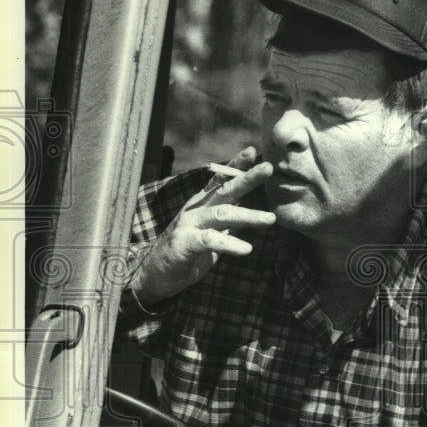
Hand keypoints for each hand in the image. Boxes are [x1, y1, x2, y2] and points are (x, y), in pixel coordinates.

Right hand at [131, 147, 274, 306]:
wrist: (155, 274)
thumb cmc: (187, 251)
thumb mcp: (212, 231)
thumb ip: (230, 219)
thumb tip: (256, 207)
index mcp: (202, 204)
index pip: (221, 180)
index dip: (236, 165)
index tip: (254, 151)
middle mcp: (195, 210)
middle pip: (224, 190)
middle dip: (247, 178)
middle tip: (269, 169)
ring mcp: (188, 226)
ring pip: (221, 214)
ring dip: (248, 215)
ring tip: (271, 219)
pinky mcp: (184, 245)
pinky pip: (209, 241)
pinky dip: (229, 243)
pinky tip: (247, 249)